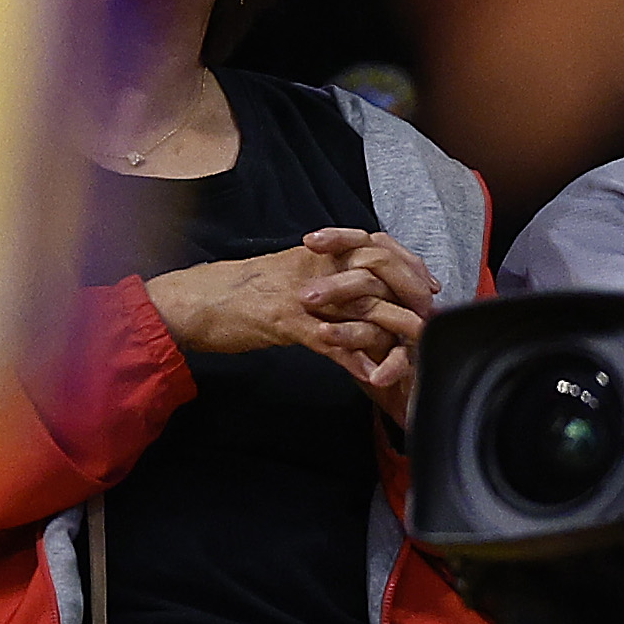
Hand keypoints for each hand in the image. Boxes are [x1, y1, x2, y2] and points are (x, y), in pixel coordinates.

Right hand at [148, 232, 443, 420]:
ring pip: (362, 305)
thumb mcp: (291, 270)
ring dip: (392, 330)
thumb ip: (327, 272)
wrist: (194, 300)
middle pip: (379, 269)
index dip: (409, 264)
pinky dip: (356, 360)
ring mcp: (302, 293)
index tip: (429, 284)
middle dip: (410, 294)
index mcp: (319, 253)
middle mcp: (316, 266)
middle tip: (426, 318)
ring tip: (411, 350)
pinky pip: (331, 341)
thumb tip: (363, 281)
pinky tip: (374, 376)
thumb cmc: (242, 290)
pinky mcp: (286, 322)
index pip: (377, 246)